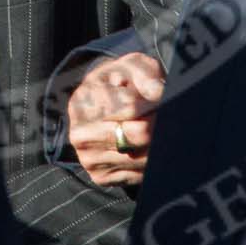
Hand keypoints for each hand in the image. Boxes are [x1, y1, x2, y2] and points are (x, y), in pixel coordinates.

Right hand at [65, 51, 163, 184]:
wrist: (104, 107)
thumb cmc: (122, 84)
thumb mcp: (131, 68)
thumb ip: (145, 75)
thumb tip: (157, 94)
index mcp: (83, 101)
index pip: (130, 107)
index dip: (153, 102)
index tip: (161, 96)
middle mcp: (80, 133)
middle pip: (138, 134)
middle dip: (159, 123)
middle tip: (166, 114)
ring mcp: (88, 158)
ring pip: (142, 156)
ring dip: (159, 142)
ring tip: (158, 127)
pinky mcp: (100, 176)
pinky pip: (138, 174)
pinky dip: (151, 161)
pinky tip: (148, 146)